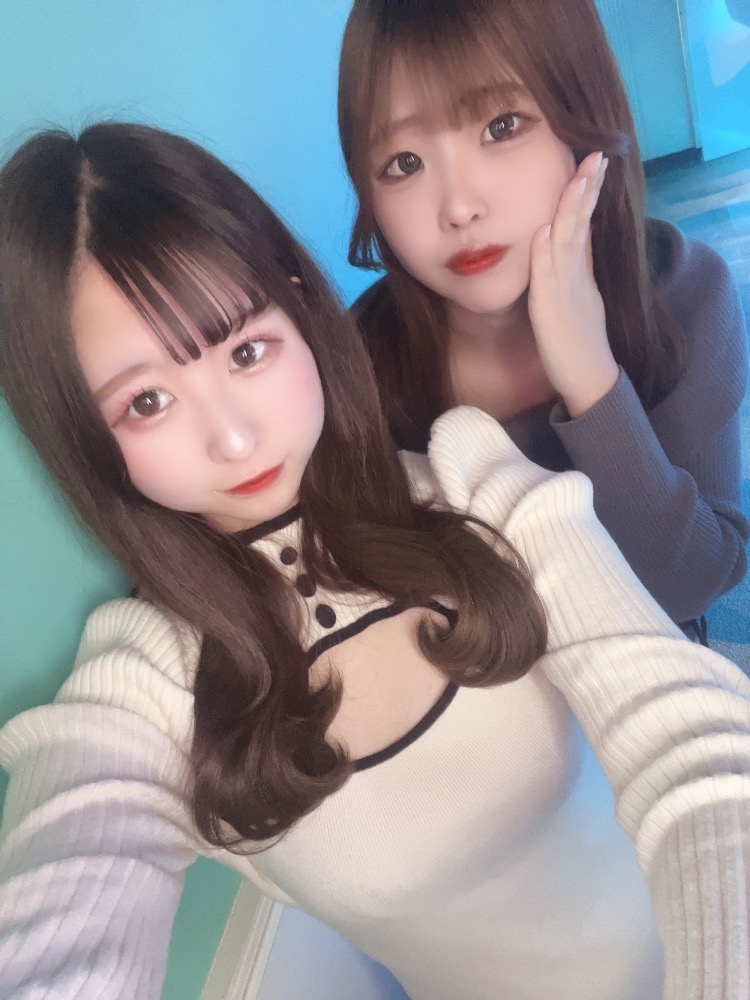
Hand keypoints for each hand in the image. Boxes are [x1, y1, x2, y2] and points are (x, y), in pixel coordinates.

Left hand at [528, 152, 617, 418]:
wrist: (588, 376)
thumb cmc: (578, 341)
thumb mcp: (580, 298)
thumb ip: (576, 269)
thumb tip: (572, 238)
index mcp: (580, 271)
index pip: (584, 223)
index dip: (587, 193)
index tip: (594, 162)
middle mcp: (574, 275)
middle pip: (580, 224)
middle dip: (586, 188)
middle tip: (596, 155)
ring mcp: (563, 290)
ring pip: (567, 242)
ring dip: (570, 208)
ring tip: (578, 176)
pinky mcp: (550, 310)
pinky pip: (546, 277)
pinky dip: (545, 252)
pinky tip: (543, 229)